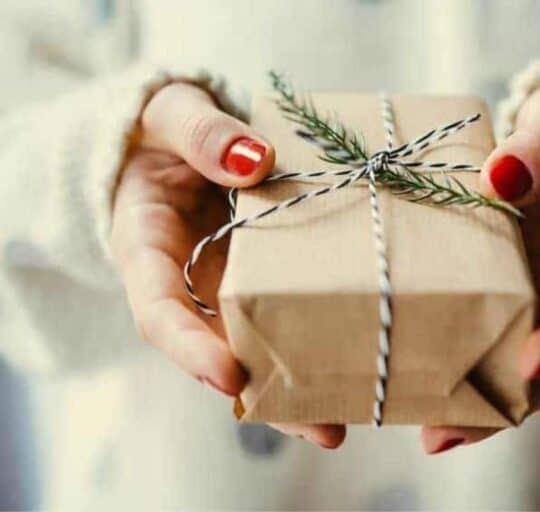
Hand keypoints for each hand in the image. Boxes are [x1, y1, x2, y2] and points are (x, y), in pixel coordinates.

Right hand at [110, 83, 344, 448]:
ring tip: (350, 417)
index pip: (158, 310)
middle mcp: (189, 283)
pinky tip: (358, 361)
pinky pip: (288, 310)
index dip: (189, 347)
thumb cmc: (165, 130)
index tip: (228, 376)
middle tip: (322, 428)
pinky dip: (317, 337)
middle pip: (220, 350)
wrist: (179, 140)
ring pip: (258, 343)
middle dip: (268, 394)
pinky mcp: (265, 277)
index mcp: (147, 247)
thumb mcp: (172, 115)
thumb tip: (255, 159)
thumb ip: (202, 134)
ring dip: (301, 384)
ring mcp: (230, 286)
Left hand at [421, 80, 539, 453]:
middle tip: (452, 431)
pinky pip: (492, 341)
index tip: (533, 360)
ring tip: (431, 432)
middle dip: (513, 398)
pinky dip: (464, 371)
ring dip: (482, 405)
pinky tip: (422, 391)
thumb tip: (502, 177)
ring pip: (523, 367)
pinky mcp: (508, 297)